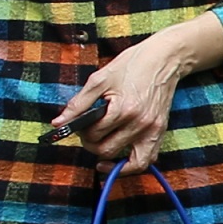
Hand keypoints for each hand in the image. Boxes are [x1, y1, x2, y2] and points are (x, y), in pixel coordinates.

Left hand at [53, 15, 218, 168]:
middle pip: (107, 150)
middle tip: (88, 134)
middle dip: (92, 145)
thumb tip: (58, 123)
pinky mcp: (160, 131)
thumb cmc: (132, 65)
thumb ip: (78, 104)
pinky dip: (134, 164)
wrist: (164, 58)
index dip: (81, 131)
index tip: (79, 125)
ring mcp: (153, 130)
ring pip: (130, 163)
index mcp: (123, 109)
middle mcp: (140, 123)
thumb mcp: (100, 79)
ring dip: (112, 160)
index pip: (93, 134)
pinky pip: (148, 159)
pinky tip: (121, 159)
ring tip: (101, 153)